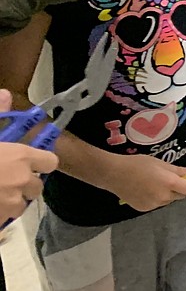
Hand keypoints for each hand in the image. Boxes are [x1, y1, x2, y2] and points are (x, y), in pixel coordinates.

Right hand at [0, 90, 57, 222]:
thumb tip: (5, 94)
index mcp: (22, 157)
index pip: (50, 162)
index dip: (42, 162)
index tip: (31, 163)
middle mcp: (22, 180)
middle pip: (37, 187)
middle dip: (26, 185)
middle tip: (7, 181)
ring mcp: (11, 203)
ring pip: (21, 205)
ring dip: (11, 202)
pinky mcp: (0, 220)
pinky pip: (4, 220)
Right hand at [106, 154, 185, 211]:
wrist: (115, 174)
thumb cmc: (138, 164)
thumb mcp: (161, 163)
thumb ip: (179, 170)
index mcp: (168, 183)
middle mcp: (163, 197)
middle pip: (180, 196)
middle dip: (179, 188)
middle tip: (168, 178)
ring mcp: (153, 205)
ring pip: (169, 200)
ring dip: (167, 194)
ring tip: (154, 183)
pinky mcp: (144, 210)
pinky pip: (157, 204)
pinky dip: (156, 198)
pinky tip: (146, 190)